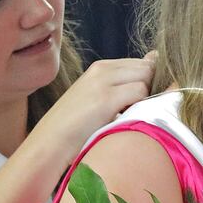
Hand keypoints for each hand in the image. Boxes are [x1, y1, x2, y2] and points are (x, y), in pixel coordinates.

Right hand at [37, 52, 155, 161]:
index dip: (147, 83)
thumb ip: (125, 82)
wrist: (49, 144)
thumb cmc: (76, 127)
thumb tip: (154, 59)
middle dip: (150, 89)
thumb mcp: (99, 97)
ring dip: (145, 99)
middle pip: (146, 69)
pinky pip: (140, 93)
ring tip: (129, 118)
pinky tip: (125, 121)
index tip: (139, 104)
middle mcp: (101, 69)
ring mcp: (102, 82)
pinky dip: (141, 107)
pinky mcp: (104, 98)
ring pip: (146, 79)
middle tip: (136, 112)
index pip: (141, 63)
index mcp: (100, 67)